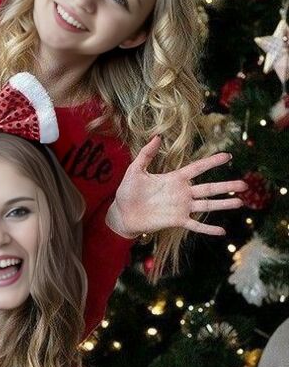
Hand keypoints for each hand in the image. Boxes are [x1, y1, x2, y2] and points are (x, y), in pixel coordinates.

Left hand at [106, 135, 246, 238]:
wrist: (122, 213)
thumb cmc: (128, 191)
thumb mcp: (136, 169)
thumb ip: (146, 153)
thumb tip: (157, 136)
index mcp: (174, 178)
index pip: (197, 168)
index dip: (212, 162)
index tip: (228, 156)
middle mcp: (182, 192)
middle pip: (209, 188)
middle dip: (227, 186)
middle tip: (245, 184)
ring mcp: (181, 207)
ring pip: (207, 205)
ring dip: (224, 204)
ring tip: (240, 202)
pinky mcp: (177, 221)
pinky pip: (195, 225)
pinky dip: (208, 229)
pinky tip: (222, 231)